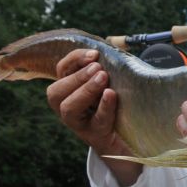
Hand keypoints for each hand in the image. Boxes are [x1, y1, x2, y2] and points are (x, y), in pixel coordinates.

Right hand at [46, 49, 141, 186]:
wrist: (129, 138)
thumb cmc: (118, 104)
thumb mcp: (110, 83)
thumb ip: (108, 68)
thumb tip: (115, 49)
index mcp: (69, 89)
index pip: (62, 70)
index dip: (74, 59)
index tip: (94, 54)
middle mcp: (67, 107)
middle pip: (57, 91)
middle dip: (77, 76)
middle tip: (98, 68)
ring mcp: (79, 124)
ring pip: (69, 108)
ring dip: (85, 90)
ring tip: (103, 78)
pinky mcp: (96, 136)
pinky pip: (96, 121)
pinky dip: (103, 107)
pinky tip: (111, 95)